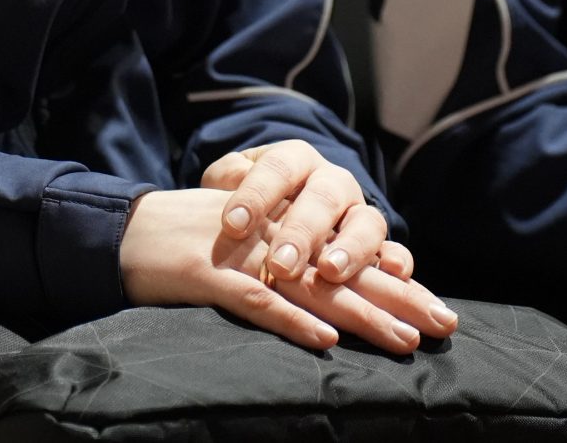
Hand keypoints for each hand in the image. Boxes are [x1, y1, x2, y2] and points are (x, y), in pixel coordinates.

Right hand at [119, 187, 456, 353]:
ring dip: (360, 315)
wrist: (123, 230)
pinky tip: (325, 342)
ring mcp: (243, 252)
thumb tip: (340, 300)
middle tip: (443, 325)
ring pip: (312, 286)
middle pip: (344, 269)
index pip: (351, 254)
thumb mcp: (249, 245)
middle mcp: (274, 233)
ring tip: (402, 341)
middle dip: (397, 299)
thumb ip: (292, 263)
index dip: (394, 281)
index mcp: (286, 225)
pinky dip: (291, 322)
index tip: (436, 309)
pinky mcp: (209, 274)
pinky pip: (257, 301)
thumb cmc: (191, 243)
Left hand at [198, 140, 390, 285]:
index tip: (231, 226)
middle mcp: (332, 182)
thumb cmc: (246, 201)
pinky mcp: (378, 245)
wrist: (277, 214)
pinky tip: (394, 271)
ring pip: (366, 222)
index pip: (278, 168)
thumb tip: (228, 186)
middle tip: (279, 265)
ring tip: (330, 272)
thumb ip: (225, 181)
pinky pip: (397, 250)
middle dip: (301, 232)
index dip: (255, 195)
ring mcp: (358, 212)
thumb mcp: (227, 184)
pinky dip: (400, 260)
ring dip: (351, 248)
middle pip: (323, 198)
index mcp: (294, 159)